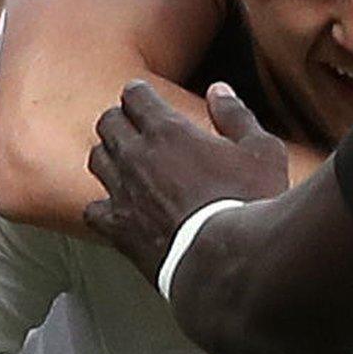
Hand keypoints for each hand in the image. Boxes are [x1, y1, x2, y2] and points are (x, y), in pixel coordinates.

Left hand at [85, 81, 288, 286]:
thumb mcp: (261, 150)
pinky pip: (91, 209)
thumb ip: (235, 116)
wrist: (228, 263)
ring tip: (125, 161)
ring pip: (96, 159)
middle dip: (121, 120)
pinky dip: (101, 205)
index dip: (140, 94)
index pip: (134, 94)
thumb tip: (219, 90)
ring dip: (109, 155)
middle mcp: (136, 156)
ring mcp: (122, 193)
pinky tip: (116, 208)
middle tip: (135, 127)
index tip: (146, 98)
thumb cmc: (250, 202)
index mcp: (167, 130)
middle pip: (108, 122)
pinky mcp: (118, 230)